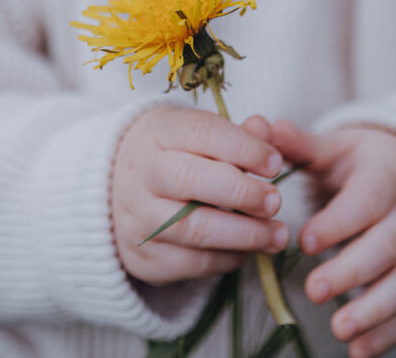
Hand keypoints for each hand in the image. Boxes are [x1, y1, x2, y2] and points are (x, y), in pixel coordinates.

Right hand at [111, 108, 289, 285]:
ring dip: (244, 235)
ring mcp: (138, 217)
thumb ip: (236, 135)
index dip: (244, 148)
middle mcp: (141, 173)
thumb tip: (264, 131)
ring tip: (276, 235)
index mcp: (159, 133)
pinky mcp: (143, 257)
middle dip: (242, 193)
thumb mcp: (199, 135)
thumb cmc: (175, 157)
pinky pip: (191, 263)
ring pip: (193, 228)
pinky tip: (247, 250)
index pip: (203, 133)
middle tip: (274, 202)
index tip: (275, 164)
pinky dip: (227, 259)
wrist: (119, 193)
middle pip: (191, 180)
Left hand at [272, 122, 395, 357]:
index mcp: (386, 179)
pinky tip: (360, 352)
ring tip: (340, 328)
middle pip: (389, 246)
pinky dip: (390, 334)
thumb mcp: (338, 149)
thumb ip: (300, 145)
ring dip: (375, 310)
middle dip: (353, 270)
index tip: (305, 240)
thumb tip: (262, 126)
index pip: (367, 200)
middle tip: (314, 290)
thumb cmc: (364, 166)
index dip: (340, 222)